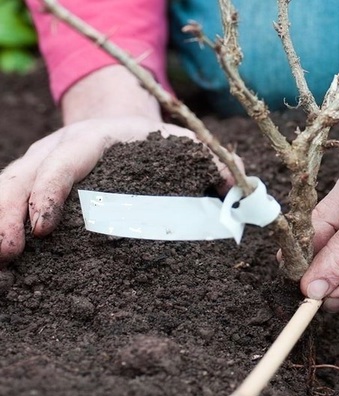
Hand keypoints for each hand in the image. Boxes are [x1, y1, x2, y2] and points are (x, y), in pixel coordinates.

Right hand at [0, 66, 238, 263]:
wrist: (120, 121)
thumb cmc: (153, 140)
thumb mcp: (183, 143)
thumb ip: (212, 162)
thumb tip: (239, 187)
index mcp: (96, 138)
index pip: (67, 158)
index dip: (51, 189)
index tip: (43, 226)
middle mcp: (60, 146)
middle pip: (24, 173)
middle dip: (10, 212)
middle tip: (9, 253)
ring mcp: (41, 161)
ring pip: (7, 185)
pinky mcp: (33, 178)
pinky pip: (8, 196)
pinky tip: (2, 254)